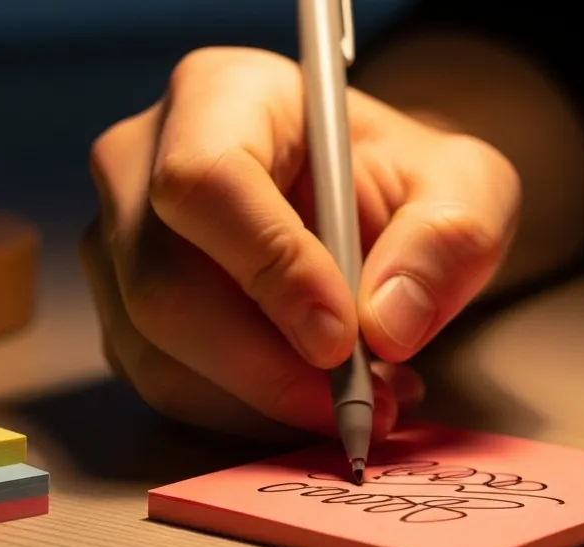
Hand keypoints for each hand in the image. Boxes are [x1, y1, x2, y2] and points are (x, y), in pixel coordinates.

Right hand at [82, 47, 519, 440]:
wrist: (366, 210)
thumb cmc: (401, 182)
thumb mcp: (465, 186)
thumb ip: (448, 239)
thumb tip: (386, 326)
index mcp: (219, 94)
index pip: (208, 180)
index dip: (270, 268)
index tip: (343, 339)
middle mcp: (141, 163)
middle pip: (165, 285)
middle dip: (268, 366)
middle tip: (362, 403)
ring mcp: (118, 244)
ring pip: (160, 354)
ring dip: (267, 401)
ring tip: (364, 398)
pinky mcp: (122, 317)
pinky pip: (169, 390)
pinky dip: (250, 415)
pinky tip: (317, 399)